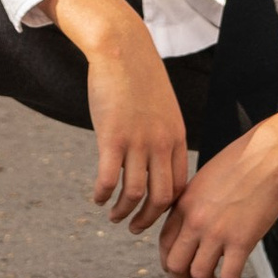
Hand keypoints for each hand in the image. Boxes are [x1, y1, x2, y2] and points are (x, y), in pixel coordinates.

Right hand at [51, 0, 187, 232]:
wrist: (123, 50)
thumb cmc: (140, 79)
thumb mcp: (165, 109)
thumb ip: (165, 136)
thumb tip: (160, 161)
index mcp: (177, 139)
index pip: (180, 188)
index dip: (168, 210)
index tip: (155, 216)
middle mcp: (161, 144)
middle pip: (162, 198)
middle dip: (148, 220)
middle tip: (135, 228)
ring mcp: (137, 142)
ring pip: (135, 194)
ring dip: (123, 213)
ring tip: (114, 217)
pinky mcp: (112, 137)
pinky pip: (109, 179)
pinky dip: (103, 196)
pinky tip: (97, 198)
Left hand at [160, 110, 277, 277]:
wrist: (267, 157)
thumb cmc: (240, 163)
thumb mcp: (203, 180)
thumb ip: (192, 203)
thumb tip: (189, 225)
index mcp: (184, 204)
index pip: (164, 243)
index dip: (168, 261)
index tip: (176, 269)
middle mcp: (195, 220)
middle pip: (175, 264)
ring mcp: (217, 232)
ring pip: (198, 274)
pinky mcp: (241, 241)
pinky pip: (228, 276)